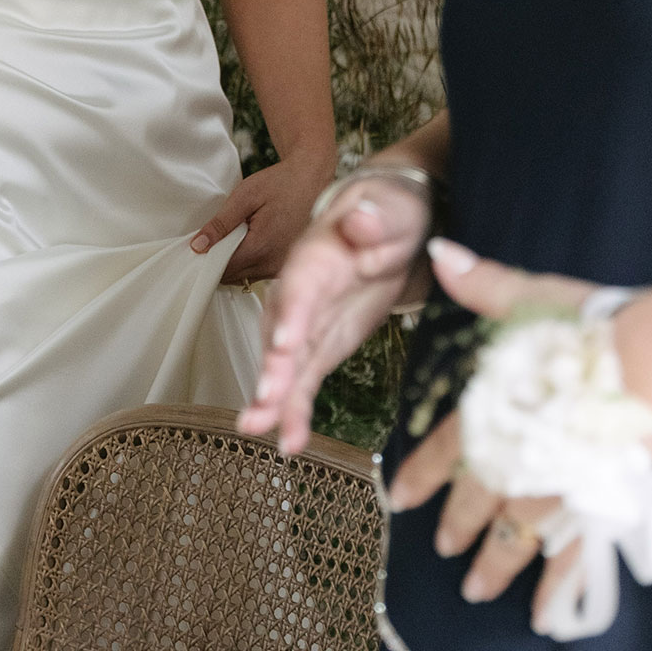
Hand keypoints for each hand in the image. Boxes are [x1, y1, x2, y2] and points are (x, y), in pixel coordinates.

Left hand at [190, 156, 331, 286]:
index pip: (222, 269)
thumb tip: (198, 246)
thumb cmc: (281, 183)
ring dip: (234, 263)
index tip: (197, 249)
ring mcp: (281, 268)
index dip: (205, 260)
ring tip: (233, 238)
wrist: (312, 179)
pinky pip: (259, 272)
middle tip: (212, 240)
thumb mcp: (246, 196)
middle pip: (233, 276)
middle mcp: (273, 265)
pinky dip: (249, 262)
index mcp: (261, 248)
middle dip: (218, 262)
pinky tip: (248, 242)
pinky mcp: (285, 266)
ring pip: (245, 277)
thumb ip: (221, 223)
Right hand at [237, 173, 431, 452]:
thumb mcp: (392, 208)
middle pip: (282, 327)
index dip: (292, 312)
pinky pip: (305, 381)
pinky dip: (295, 411)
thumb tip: (361, 221)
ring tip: (258, 427)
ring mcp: (310, 322)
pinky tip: (289, 442)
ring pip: (285, 361)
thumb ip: (376, 218)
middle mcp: (304, 290)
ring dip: (273, 395)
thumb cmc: (391, 212)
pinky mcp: (321, 347)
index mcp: (319, 252)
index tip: (282, 342)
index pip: (301, 281)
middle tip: (265, 397)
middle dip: (272, 364)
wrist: (393, 226)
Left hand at [387, 239, 598, 630]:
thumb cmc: (591, 333)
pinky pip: (570, 559)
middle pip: (480, 497)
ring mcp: (556, 488)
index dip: (421, 472)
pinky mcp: (596, 510)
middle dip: (460, 523)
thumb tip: (439, 251)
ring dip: (495, 564)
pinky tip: (544, 614)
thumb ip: (485, 286)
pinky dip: (554, 588)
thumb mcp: (532, 299)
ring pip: (516, 535)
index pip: (448, 444)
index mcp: (495, 407)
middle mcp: (517, 455)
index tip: (400, 500)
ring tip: (477, 589)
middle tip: (444, 549)